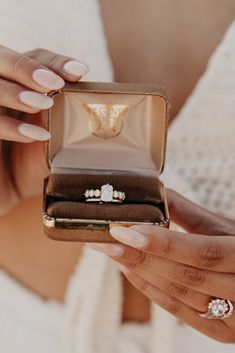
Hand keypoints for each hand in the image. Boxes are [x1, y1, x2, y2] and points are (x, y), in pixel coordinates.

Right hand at [0, 45, 88, 214]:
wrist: (7, 190)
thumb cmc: (32, 164)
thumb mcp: (55, 144)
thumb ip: (67, 126)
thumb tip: (100, 118)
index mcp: (22, 85)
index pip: (35, 59)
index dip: (54, 62)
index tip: (78, 71)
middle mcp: (2, 91)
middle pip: (4, 61)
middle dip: (27, 68)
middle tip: (53, 84)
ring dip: (17, 92)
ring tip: (44, 105)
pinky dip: (11, 126)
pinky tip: (35, 135)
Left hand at [91, 190, 234, 342]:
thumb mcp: (224, 227)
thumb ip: (189, 213)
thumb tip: (155, 194)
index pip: (204, 253)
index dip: (163, 244)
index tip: (126, 230)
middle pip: (187, 277)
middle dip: (141, 258)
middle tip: (108, 240)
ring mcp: (234, 320)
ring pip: (180, 295)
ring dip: (141, 273)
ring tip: (113, 252)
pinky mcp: (220, 331)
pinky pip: (180, 311)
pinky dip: (151, 290)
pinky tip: (129, 270)